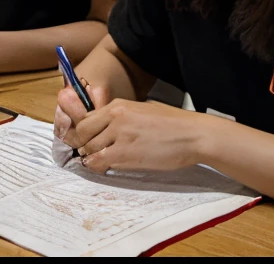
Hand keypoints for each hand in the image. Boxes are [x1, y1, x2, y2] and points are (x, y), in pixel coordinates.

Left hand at [58, 90, 209, 173]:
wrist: (194, 135)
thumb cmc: (174, 124)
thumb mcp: (142, 111)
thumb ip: (122, 117)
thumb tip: (106, 127)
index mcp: (118, 105)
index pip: (86, 118)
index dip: (80, 131)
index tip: (81, 139)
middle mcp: (115, 117)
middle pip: (82, 132)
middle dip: (80, 144)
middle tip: (85, 152)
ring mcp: (119, 135)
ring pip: (89, 148)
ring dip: (89, 156)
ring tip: (96, 161)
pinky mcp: (125, 153)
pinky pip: (99, 161)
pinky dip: (96, 166)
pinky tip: (103, 167)